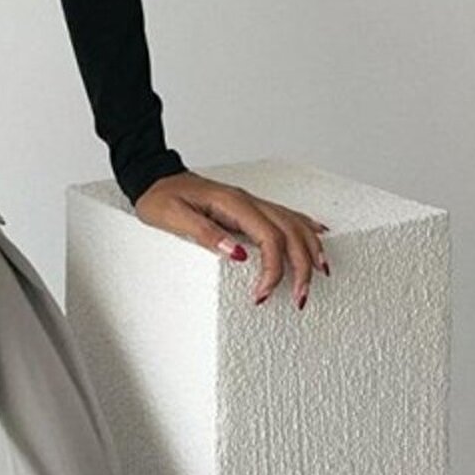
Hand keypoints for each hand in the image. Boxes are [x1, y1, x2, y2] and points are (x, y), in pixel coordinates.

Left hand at [131, 171, 329, 311]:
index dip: (273, 269)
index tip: (263, 294)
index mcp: (232, 204)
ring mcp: (250, 202)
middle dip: (302, 266)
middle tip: (300, 297)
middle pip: (290, 232)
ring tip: (321, 275)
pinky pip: (286, 215)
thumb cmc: (160, 198)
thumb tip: (236, 254)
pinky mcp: (248, 207)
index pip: (268, 238)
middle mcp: (247, 201)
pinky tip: (319, 235)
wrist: (153, 177)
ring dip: (310, 249)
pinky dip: (306, 227)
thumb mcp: (174, 218)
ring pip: (294, 223)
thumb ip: (206, 234)